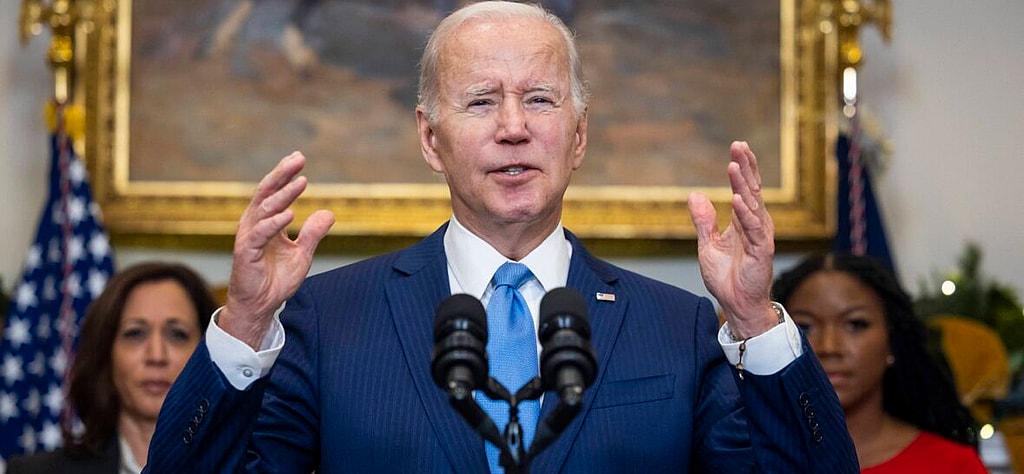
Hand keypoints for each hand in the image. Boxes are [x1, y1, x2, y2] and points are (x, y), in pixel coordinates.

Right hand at [220, 152, 334, 348]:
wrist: (261, 306)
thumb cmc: (276, 279)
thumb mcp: (302, 254)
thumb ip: (313, 233)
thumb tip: (329, 212)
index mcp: (266, 222)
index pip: (275, 192)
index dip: (286, 175)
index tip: (300, 158)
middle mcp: (255, 225)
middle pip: (266, 193)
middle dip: (282, 175)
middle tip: (299, 159)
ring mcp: (248, 237)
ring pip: (264, 210)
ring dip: (283, 195)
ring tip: (301, 182)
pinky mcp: (245, 253)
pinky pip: (258, 234)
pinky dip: (274, 223)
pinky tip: (290, 214)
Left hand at [688, 141, 776, 338]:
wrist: (736, 303)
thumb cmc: (726, 276)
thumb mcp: (708, 244)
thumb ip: (704, 220)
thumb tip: (695, 195)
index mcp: (745, 220)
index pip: (746, 188)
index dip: (742, 168)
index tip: (737, 147)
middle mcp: (756, 224)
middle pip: (752, 189)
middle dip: (746, 167)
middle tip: (739, 146)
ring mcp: (760, 237)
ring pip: (753, 205)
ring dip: (743, 185)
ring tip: (734, 166)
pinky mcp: (761, 252)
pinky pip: (754, 230)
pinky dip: (746, 214)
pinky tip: (739, 199)